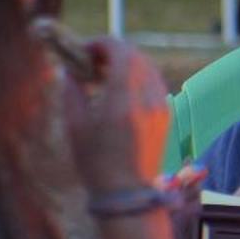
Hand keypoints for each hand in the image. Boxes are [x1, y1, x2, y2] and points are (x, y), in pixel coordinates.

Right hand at [62, 38, 171, 193]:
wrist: (129, 195)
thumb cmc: (96, 163)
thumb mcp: (75, 126)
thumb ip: (73, 91)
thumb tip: (71, 69)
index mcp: (123, 101)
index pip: (120, 52)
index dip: (101, 43)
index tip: (84, 48)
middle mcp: (149, 100)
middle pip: (136, 56)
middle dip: (112, 51)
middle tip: (90, 59)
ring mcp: (163, 107)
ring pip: (147, 68)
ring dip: (126, 63)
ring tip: (103, 75)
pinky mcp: (168, 115)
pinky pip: (155, 83)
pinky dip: (137, 78)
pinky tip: (119, 90)